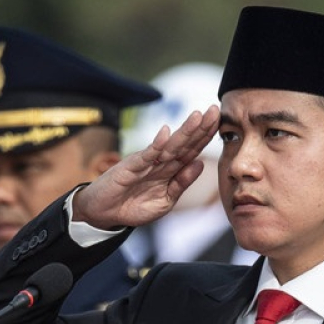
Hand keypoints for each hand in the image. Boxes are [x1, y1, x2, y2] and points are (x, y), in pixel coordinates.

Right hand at [73, 107, 219, 229]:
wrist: (104, 214)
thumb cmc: (133, 206)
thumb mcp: (165, 201)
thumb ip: (182, 183)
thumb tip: (201, 164)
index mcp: (170, 170)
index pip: (192, 151)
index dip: (206, 137)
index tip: (220, 122)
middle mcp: (160, 162)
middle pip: (184, 143)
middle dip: (200, 128)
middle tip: (216, 110)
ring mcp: (145, 163)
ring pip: (169, 146)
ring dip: (183, 132)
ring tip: (197, 116)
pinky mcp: (130, 168)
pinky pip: (146, 156)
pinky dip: (156, 145)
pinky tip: (166, 132)